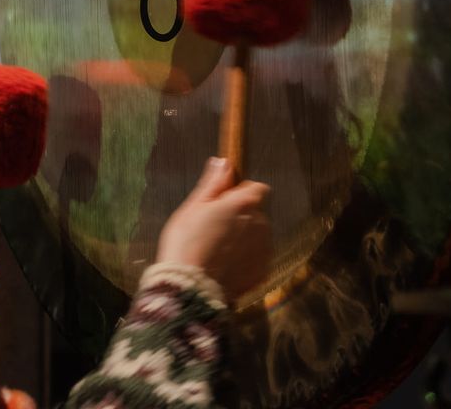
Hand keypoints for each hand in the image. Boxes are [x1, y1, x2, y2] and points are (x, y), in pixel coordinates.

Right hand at [155, 156, 272, 301]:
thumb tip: (224, 162)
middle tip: (213, 227)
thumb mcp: (193, 207)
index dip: (241, 192)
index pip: (257, 187)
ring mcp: (264, 249)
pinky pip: (256, 257)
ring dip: (244, 237)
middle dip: (241, 216)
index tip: (223, 201)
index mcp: (244, 204)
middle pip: (256, 212)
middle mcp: (261, 223)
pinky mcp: (263, 270)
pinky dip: (245, 258)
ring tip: (217, 249)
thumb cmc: (186, 241)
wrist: (190, 287)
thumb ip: (213, 184)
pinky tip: (224, 264)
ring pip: (257, 235)